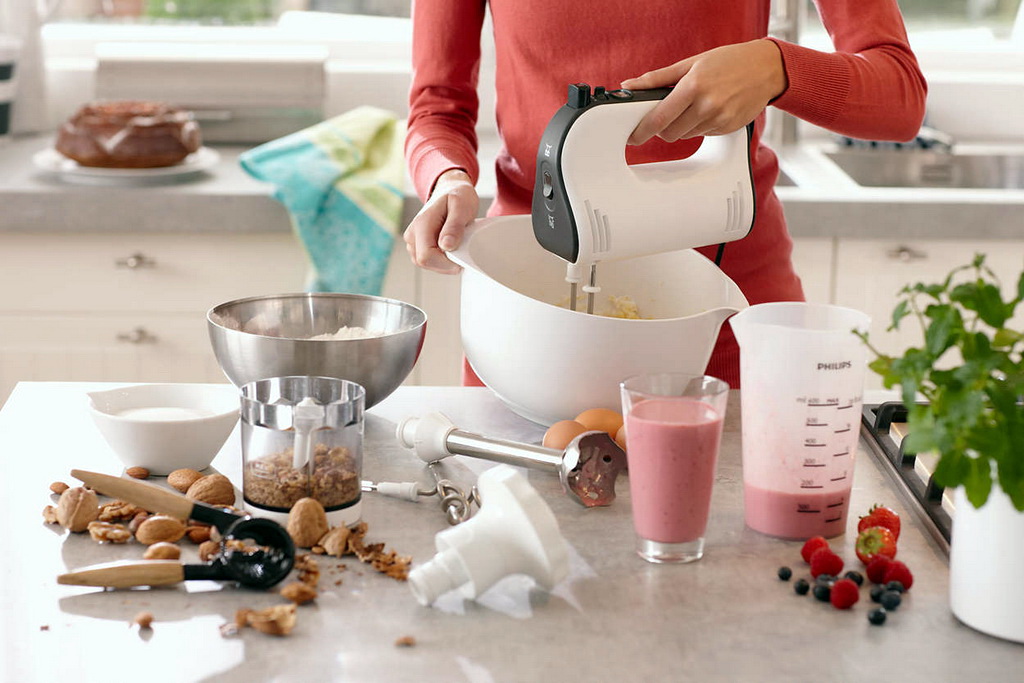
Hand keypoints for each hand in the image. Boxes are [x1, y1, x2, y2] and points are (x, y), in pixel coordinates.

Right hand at [403, 169, 478, 273]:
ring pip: (425, 264)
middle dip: (445, 265)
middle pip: (425, 262)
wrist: (449, 190)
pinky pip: (427, 261)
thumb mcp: (462, 207)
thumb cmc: (457, 197)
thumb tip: (446, 246)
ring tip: (456, 247)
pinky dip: (440, 261)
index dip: (445, 264)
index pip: (426, 256)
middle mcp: (412, 233)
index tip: (461, 263)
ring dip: (443, 263)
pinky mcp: (416, 246)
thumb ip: (454, 226)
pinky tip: (450, 250)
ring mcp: (412, 240)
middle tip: (462, 253)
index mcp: (422, 223)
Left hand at [621, 39, 786, 144]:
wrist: (767, 68)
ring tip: (696, 105)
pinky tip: (711, 109)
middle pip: (669, 134)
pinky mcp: (728, 129)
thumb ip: (657, 78)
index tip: (633, 136)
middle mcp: (706, 105)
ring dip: (684, 126)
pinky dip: (701, 126)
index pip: (658, 119)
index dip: (642, 131)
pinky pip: (703, 135)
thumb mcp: (691, 63)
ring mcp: (719, 119)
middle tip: (668, 114)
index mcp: (693, 86)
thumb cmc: (729, 61)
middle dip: (664, 127)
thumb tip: (630, 85)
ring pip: (686, 136)